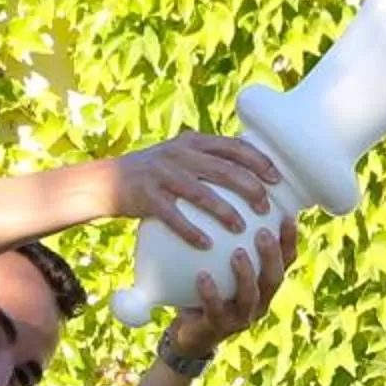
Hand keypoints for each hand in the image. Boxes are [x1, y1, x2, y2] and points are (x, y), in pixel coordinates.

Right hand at [109, 131, 284, 247]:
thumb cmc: (154, 175)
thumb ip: (207, 160)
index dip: (257, 160)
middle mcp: (180, 153)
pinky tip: (206, 244)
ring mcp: (163, 174)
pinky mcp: (148, 197)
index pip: (232, 146)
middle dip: (248, 186)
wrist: (108, 181)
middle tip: (266, 206)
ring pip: (201, 191)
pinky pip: (173, 216)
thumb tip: (246, 174)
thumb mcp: (180, 157)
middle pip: (222, 168)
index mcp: (193, 141)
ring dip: (224, 210)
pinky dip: (190, 230)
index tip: (276, 178)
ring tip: (241, 227)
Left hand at [166, 216, 301, 361]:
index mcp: (265, 284)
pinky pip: (215, 310)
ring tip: (237, 253)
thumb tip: (230, 194)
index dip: (290, 241)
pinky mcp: (217, 328)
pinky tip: (202, 276)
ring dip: (245, 274)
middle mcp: (259, 302)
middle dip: (271, 256)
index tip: (287, 216)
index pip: (286, 261)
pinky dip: (210, 293)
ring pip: (250, 297)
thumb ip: (230, 240)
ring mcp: (239, 318)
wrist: (191, 333)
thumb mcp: (222, 264)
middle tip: (262, 233)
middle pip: (274, 278)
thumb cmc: (209, 289)